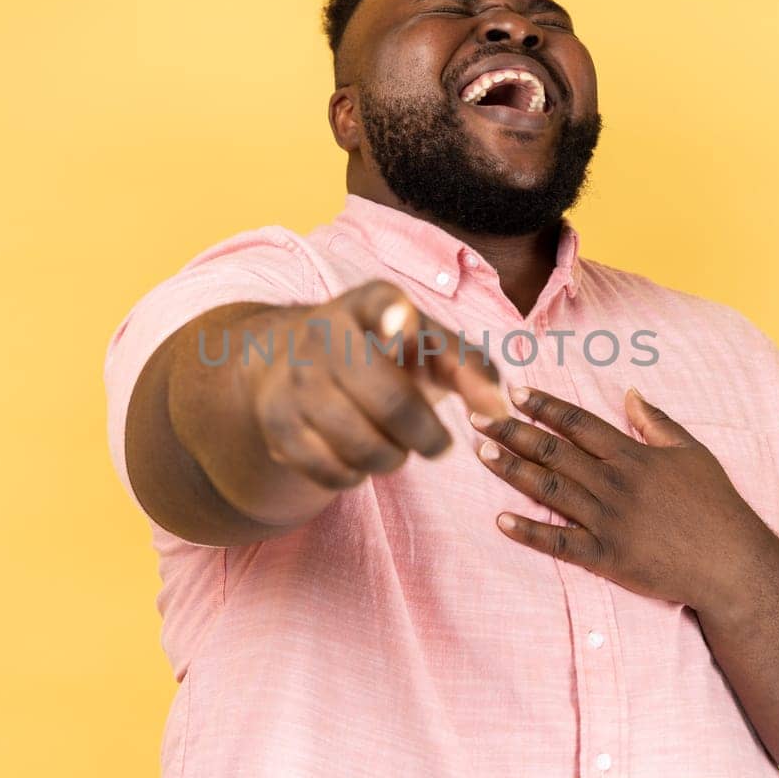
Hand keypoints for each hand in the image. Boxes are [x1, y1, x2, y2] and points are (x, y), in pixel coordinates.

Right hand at [244, 279, 508, 489]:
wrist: (295, 360)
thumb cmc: (384, 354)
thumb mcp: (428, 346)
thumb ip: (472, 369)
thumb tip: (501, 412)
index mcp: (369, 303)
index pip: (381, 303)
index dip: (392, 316)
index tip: (401, 322)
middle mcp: (324, 334)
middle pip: (389, 401)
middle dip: (425, 435)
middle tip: (438, 444)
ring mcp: (295, 379)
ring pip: (362, 446)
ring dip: (393, 459)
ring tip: (396, 445)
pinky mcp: (277, 423)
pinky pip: (333, 471)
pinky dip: (356, 475)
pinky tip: (358, 455)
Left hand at [470, 386, 773, 609]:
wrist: (730, 564)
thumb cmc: (716, 505)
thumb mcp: (692, 452)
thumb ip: (657, 422)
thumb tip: (630, 393)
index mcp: (632, 456)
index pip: (578, 423)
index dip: (544, 406)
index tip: (514, 392)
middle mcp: (615, 484)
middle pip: (553, 452)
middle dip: (512, 432)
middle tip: (478, 417)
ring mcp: (608, 522)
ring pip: (549, 490)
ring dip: (512, 470)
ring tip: (480, 453)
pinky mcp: (606, 557)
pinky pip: (559, 543)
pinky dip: (528, 532)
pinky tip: (500, 519)